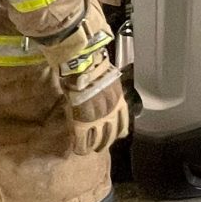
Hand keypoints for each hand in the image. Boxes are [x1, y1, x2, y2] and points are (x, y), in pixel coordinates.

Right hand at [40, 0, 129, 154]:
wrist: (79, 52)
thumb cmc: (90, 53)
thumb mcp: (103, 66)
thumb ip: (104, 76)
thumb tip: (103, 72)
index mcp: (117, 94)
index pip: (122, 119)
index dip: (117, 129)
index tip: (114, 134)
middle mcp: (111, 106)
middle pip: (113, 132)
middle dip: (106, 139)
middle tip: (100, 145)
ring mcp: (97, 112)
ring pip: (99, 137)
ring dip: (94, 144)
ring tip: (89, 148)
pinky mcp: (81, 116)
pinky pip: (82, 137)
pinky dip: (80, 144)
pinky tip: (77, 149)